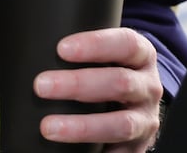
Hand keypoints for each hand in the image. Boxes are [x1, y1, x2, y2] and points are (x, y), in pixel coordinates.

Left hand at [34, 27, 162, 151]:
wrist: (136, 106)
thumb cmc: (111, 72)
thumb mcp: (110, 55)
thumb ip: (85, 51)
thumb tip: (38, 49)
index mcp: (142, 56)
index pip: (126, 44)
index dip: (96, 44)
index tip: (61, 48)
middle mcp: (149, 87)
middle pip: (119, 83)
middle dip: (78, 84)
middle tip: (41, 86)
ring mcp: (146, 120)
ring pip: (121, 124)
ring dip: (82, 126)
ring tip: (48, 127)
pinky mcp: (138, 148)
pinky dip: (97, 152)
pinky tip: (69, 152)